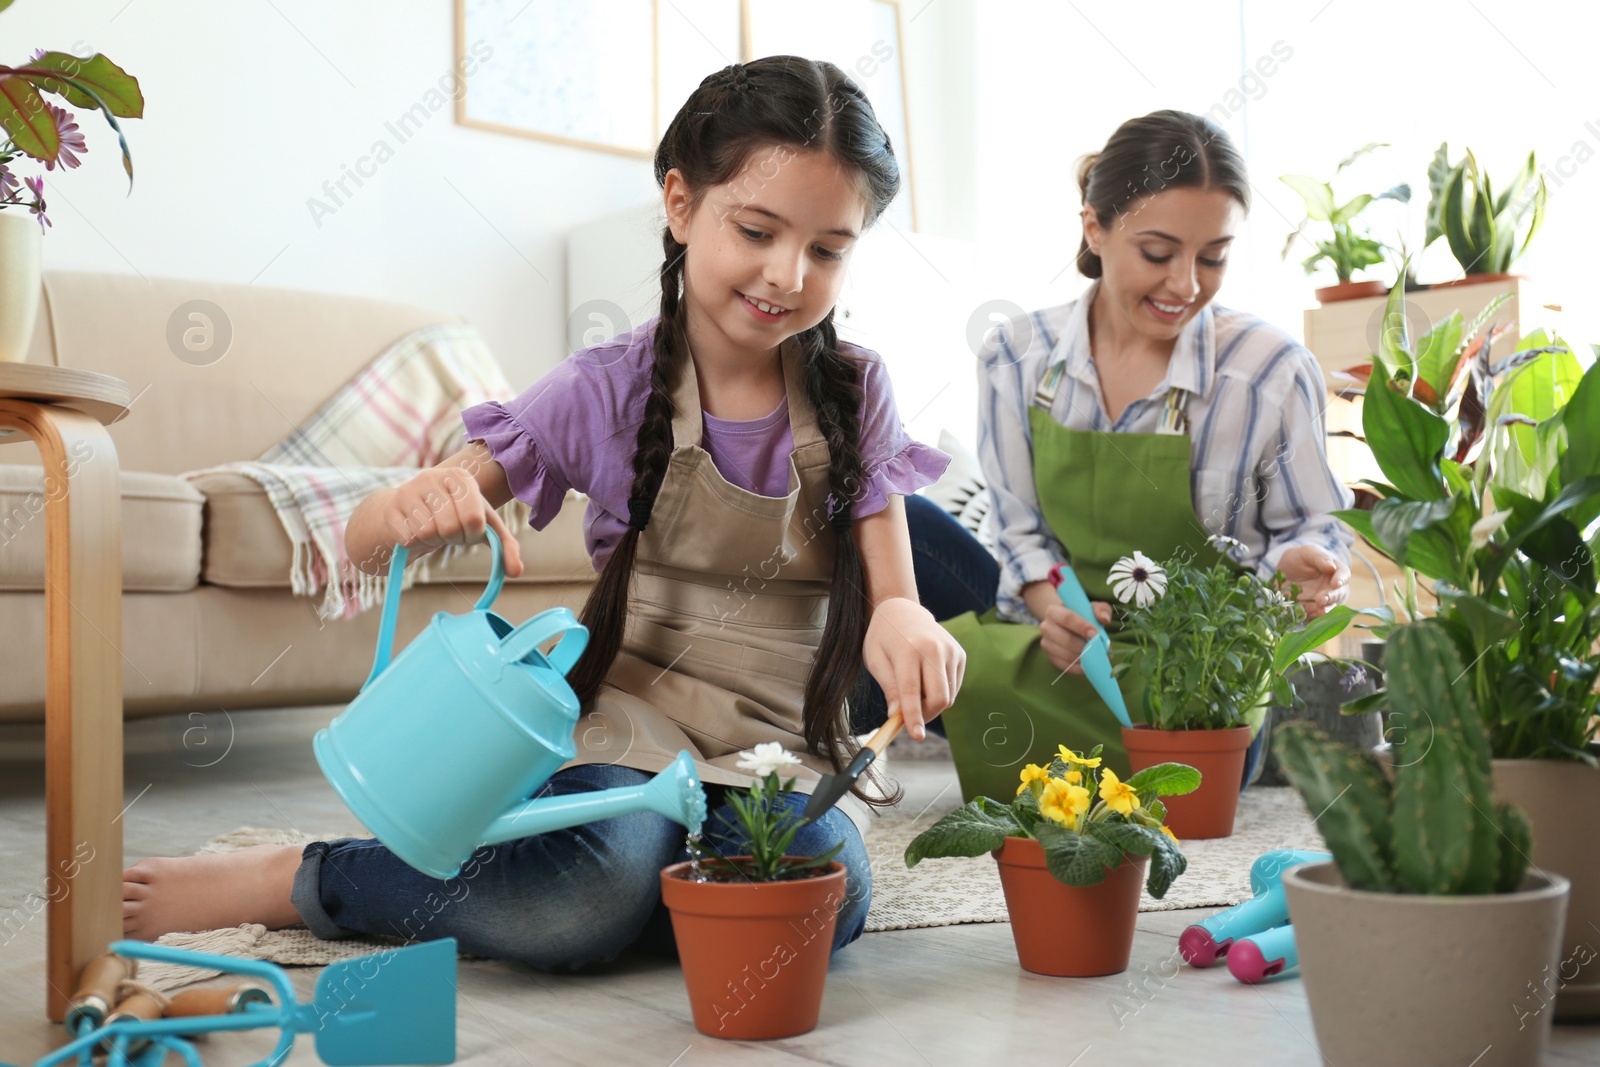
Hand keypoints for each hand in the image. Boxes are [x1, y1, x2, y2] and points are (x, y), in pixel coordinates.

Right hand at [362, 466, 522, 577]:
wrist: (413, 509)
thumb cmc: (457, 517)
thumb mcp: (484, 526)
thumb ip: (506, 547)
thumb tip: (517, 572)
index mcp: (461, 478)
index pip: (474, 519)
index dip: (473, 534)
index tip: (468, 530)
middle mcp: (433, 477)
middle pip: (449, 528)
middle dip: (453, 539)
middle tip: (449, 533)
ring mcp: (408, 490)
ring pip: (427, 534)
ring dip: (434, 542)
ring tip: (434, 530)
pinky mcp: (390, 508)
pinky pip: (407, 539)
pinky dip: (416, 544)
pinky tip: (417, 533)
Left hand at [862, 597, 965, 739]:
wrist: (903, 610)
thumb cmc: (883, 638)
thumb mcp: (876, 660)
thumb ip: (888, 687)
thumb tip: (896, 716)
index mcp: (908, 649)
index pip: (912, 690)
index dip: (914, 716)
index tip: (916, 736)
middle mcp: (934, 648)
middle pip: (939, 698)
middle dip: (925, 715)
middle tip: (910, 719)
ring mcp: (951, 650)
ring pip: (948, 696)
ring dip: (931, 704)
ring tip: (914, 690)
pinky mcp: (960, 654)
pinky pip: (954, 688)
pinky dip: (940, 693)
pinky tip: (926, 679)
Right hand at [1039, 600, 1112, 674]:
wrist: (1070, 625)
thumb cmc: (1082, 615)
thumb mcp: (1093, 608)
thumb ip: (1101, 610)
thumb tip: (1105, 619)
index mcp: (1053, 611)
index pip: (1067, 618)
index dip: (1082, 627)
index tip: (1096, 634)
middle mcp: (1046, 627)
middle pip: (1066, 639)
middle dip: (1085, 646)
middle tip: (1099, 648)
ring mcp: (1046, 644)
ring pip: (1066, 655)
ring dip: (1084, 657)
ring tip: (1096, 655)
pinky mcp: (1051, 657)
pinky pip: (1066, 666)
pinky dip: (1080, 667)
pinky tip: (1089, 663)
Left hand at [1277, 545, 1347, 618]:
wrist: (1284, 572)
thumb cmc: (1299, 558)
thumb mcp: (1306, 553)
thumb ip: (1319, 558)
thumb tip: (1332, 567)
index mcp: (1335, 570)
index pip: (1343, 574)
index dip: (1341, 579)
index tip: (1336, 583)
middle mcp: (1332, 586)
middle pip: (1338, 593)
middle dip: (1331, 597)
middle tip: (1321, 599)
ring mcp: (1323, 599)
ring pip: (1329, 606)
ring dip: (1325, 610)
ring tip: (1319, 611)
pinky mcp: (1312, 608)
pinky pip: (1315, 615)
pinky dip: (1313, 617)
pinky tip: (1308, 616)